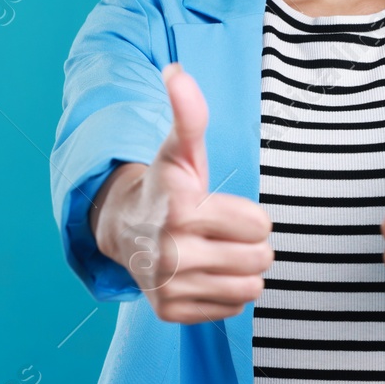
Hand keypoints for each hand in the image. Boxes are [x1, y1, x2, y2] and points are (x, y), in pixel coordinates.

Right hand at [107, 62, 273, 323]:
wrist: (124, 228)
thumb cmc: (165, 185)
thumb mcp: (179, 148)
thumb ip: (189, 113)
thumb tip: (176, 71)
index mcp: (182, 209)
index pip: (259, 225)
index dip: (250, 216)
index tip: (224, 208)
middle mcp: (171, 253)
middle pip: (260, 258)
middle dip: (251, 244)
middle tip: (224, 232)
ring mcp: (169, 286)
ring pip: (250, 287)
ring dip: (242, 269)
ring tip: (217, 252)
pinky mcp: (169, 312)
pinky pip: (231, 308)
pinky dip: (225, 293)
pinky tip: (204, 273)